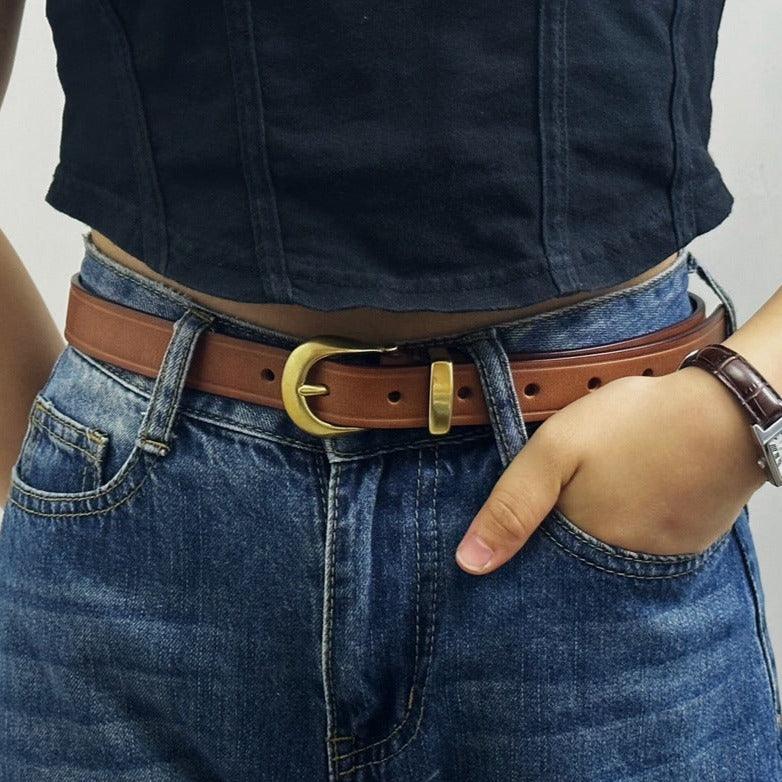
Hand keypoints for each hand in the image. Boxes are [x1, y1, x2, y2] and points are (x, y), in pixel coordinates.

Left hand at [455, 366, 768, 573]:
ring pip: (607, 563)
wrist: (727, 412)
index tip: (511, 542)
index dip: (518, 557)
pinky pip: (643, 550)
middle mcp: (623, 573)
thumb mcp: (555, 452)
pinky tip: (627, 499)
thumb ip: (511, 506)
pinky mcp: (686, 547)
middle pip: (572, 575)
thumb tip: (469, 563)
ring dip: (594, 539)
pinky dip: (628, 530)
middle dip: (555, 550)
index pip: (536, 579)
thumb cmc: (636, 427)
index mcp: (583, 551)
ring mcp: (660, 563)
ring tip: (593, 501)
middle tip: (564, 504)